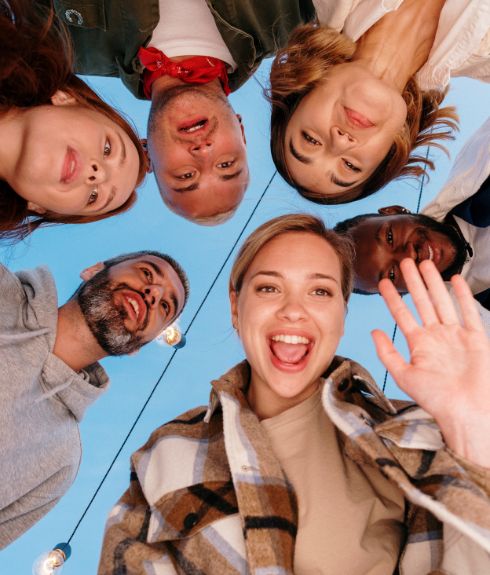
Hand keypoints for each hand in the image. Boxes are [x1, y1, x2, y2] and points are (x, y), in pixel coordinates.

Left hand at [372, 259, 489, 467]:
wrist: (466, 411)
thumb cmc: (436, 399)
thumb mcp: (404, 376)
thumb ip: (387, 353)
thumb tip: (374, 332)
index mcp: (419, 344)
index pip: (402, 314)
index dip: (392, 298)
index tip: (384, 282)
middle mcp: (436, 336)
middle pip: (422, 302)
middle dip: (413, 282)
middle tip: (405, 262)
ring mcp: (455, 335)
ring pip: (442, 301)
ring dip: (433, 283)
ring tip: (425, 264)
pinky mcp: (475, 338)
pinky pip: (468, 312)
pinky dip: (462, 296)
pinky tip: (454, 280)